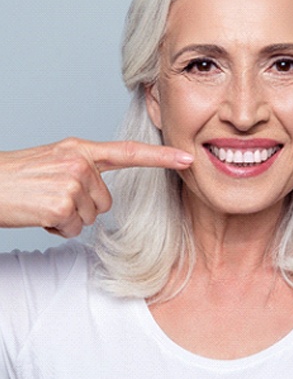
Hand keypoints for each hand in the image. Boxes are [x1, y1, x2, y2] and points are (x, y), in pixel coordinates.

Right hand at [0, 138, 192, 236]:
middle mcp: (80, 162)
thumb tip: (103, 194)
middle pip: (106, 201)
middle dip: (82, 206)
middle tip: (53, 196)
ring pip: (90, 216)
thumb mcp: (55, 160)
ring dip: (68, 217)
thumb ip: (85, 168)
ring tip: (43, 202)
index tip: (187, 158)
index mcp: (81, 149)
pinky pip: (72, 229)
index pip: (129, 152)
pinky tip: (39, 213)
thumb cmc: (19, 176)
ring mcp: (72, 182)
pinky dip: (56, 228)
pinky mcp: (62, 204)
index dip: (161, 156)